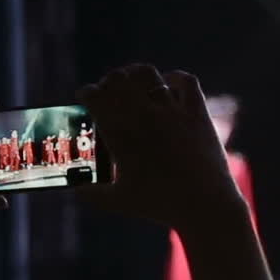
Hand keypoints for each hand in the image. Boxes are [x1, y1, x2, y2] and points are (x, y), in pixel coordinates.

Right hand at [77, 65, 239, 230]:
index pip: (94, 97)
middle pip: (118, 79)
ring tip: (135, 83)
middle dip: (109, 81)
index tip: (86, 96)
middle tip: (110, 90)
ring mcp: (172, 111)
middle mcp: (144, 115)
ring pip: (148, 74)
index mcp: (120, 133)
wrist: (203, 205)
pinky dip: (175, 78)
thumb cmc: (160, 204)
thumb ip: (91, 194)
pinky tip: (170, 84)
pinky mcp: (197, 113)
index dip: (86, 93)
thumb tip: (76, 191)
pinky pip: (186, 81)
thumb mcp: (118, 201)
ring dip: (136, 74)